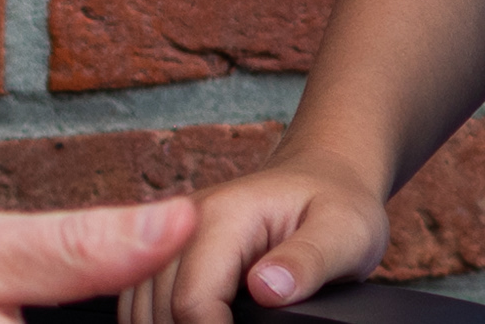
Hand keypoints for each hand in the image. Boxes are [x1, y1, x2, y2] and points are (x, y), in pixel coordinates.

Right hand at [118, 159, 391, 323]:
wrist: (324, 176)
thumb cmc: (337, 203)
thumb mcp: (343, 232)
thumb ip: (306, 262)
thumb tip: (268, 289)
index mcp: (223, 217)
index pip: (191, 301)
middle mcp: (186, 223)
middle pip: (160, 309)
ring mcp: (174, 237)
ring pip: (141, 305)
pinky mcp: (173, 252)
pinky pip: (142, 297)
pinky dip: (157, 318)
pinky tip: (188, 323)